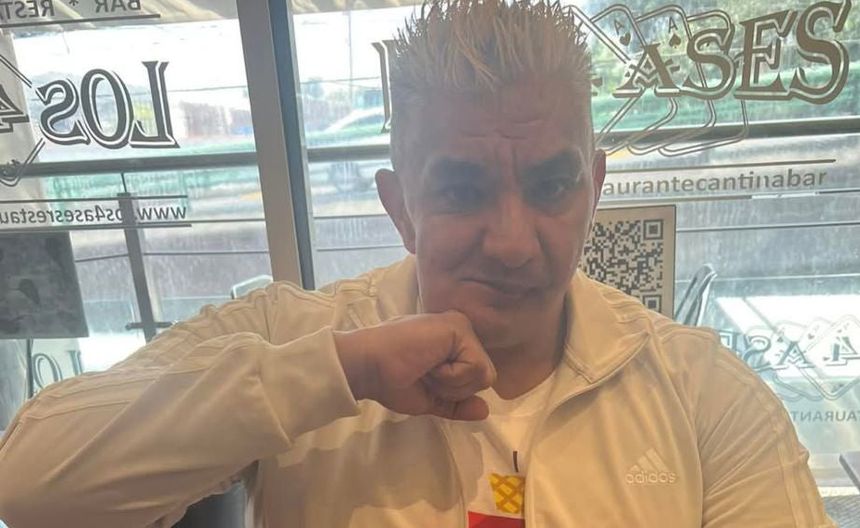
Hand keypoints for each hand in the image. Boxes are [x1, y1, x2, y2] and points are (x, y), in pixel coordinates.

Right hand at [334, 311, 495, 420]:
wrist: (370, 368)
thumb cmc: (392, 381)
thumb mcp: (430, 398)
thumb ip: (457, 403)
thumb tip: (484, 410)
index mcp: (454, 345)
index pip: (476, 377)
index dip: (453, 390)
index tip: (423, 379)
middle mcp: (461, 332)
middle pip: (484, 377)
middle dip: (454, 389)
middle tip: (424, 374)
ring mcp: (461, 327)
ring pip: (483, 374)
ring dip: (451, 383)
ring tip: (425, 368)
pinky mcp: (459, 327)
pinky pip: (475, 367)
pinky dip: (451, 376)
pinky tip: (429, 363)